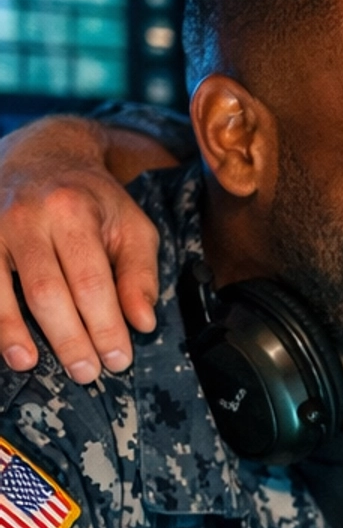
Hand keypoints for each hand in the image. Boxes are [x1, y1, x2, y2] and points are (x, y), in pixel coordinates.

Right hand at [0, 119, 167, 380]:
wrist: (40, 154)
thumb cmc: (92, 200)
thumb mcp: (131, 225)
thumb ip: (140, 274)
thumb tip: (143, 323)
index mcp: (74, 210)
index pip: (91, 281)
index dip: (105, 326)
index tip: (119, 359)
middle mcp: (28, 217)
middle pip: (46, 290)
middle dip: (68, 338)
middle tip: (87, 373)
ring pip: (1, 288)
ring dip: (14, 333)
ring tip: (30, 365)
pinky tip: (4, 345)